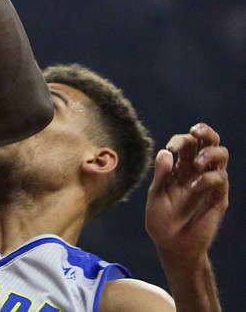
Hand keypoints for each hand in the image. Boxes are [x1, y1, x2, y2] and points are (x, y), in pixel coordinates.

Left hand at [145, 123, 228, 265]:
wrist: (172, 245)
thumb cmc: (161, 219)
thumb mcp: (156, 195)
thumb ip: (161, 175)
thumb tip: (165, 152)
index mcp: (179, 168)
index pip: (187, 144)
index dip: (181, 140)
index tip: (171, 148)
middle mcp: (197, 172)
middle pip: (209, 143)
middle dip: (206, 132)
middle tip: (195, 131)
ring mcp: (209, 184)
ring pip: (221, 156)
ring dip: (210, 152)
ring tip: (196, 162)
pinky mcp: (219, 198)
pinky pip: (221, 179)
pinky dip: (208, 177)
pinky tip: (195, 186)